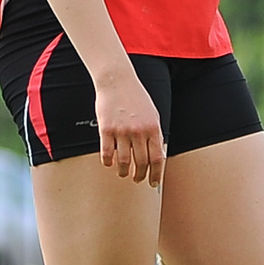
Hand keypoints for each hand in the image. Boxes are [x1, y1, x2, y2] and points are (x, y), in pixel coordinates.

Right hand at [93, 67, 164, 187]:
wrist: (117, 81)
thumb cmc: (136, 98)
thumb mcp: (153, 115)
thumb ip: (155, 134)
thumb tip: (157, 155)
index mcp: (153, 128)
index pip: (157, 158)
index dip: (156, 174)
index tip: (154, 183)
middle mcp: (139, 131)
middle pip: (141, 163)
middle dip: (140, 176)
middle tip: (138, 180)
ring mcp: (122, 131)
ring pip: (123, 161)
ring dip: (124, 172)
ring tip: (124, 174)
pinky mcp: (106, 129)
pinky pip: (107, 153)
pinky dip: (108, 162)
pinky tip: (109, 163)